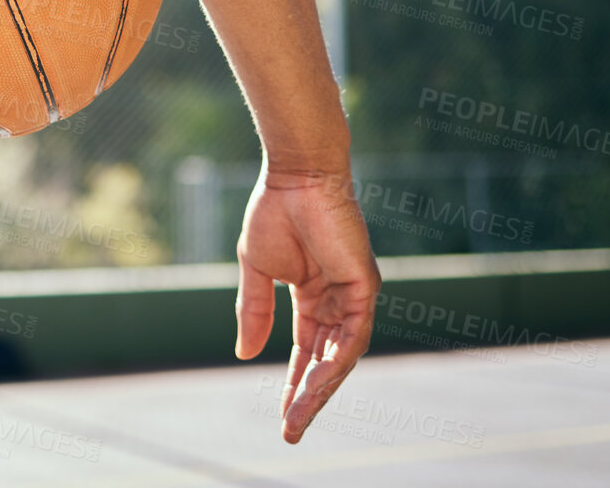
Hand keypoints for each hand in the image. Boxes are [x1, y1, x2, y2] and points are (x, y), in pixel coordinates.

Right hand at [234, 167, 379, 443]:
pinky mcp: (364, 286)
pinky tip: (317, 383)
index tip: (282, 419)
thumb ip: (255, 312)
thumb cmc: (275, 212)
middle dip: (307, 397)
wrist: (295, 177)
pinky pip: (353, 336)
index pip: (306, 350)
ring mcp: (353, 295)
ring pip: (340, 355)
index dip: (294, 384)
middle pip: (325, 361)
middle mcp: (337, 300)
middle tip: (290, 432)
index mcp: (312, 296)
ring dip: (320, 388)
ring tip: (298, 417)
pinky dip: (336, 362)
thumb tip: (245, 355)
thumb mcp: (257, 270)